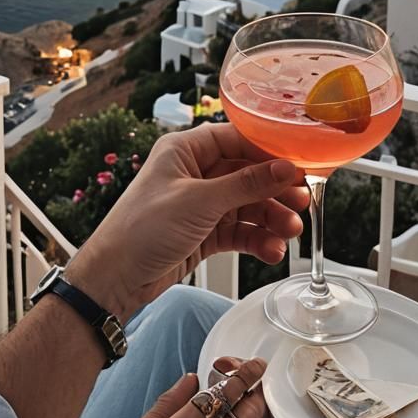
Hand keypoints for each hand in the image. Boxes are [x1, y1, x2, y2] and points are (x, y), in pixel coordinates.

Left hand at [67, 122, 306, 319]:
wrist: (115, 278)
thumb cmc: (143, 229)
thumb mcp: (200, 201)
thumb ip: (246, 184)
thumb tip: (286, 168)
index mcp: (185, 150)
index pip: (236, 139)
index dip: (269, 151)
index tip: (299, 163)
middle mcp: (194, 173)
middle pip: (246, 174)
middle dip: (274, 190)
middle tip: (301, 202)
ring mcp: (199, 204)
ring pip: (246, 204)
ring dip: (270, 218)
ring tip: (290, 232)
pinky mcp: (203, 232)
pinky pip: (238, 230)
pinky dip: (257, 239)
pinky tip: (272, 250)